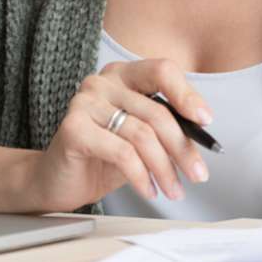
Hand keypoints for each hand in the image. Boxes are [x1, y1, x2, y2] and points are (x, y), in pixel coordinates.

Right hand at [23, 58, 213, 212]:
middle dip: (182, 148)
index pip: (162, 70)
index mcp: (124, 75)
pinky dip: (141, 176)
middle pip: (156, 111)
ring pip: (142, 135)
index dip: (187, 94)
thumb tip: (202, 137)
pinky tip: (149, 190)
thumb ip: (165, 128)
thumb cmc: (102, 156)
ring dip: (164, 169)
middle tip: (198, 174)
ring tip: (173, 190)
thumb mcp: (140, 137)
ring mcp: (85, 101)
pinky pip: (122, 153)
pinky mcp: (73, 127)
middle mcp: (103, 81)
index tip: (205, 120)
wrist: (57, 180)